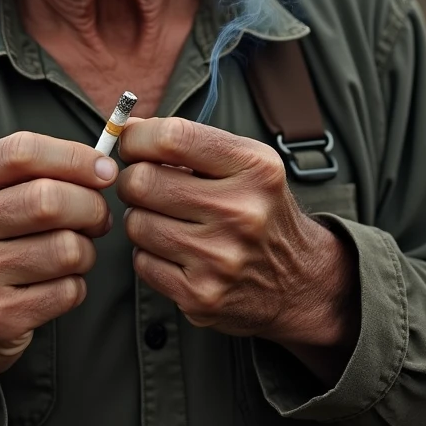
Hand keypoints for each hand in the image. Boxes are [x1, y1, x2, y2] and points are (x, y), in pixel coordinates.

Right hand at [0, 133, 117, 405]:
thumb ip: (32, 172)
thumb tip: (101, 168)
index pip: (22, 152)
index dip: (74, 157)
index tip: (103, 169)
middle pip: (48, 200)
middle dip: (90, 206)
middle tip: (97, 216)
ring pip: (66, 248)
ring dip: (86, 250)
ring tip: (74, 252)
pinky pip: (66, 291)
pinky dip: (75, 286)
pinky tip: (57, 284)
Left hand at [117, 118, 358, 360]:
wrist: (299, 281)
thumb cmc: (259, 208)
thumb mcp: (246, 162)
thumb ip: (190, 141)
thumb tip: (126, 128)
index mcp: (254, 168)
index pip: (173, 137)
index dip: (137, 138)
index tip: (132, 144)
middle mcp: (241, 212)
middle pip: (143, 181)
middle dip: (133, 179)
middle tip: (144, 185)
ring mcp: (221, 258)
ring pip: (136, 223)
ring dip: (140, 218)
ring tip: (165, 218)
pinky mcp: (202, 296)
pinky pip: (141, 262)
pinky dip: (148, 253)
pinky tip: (173, 250)